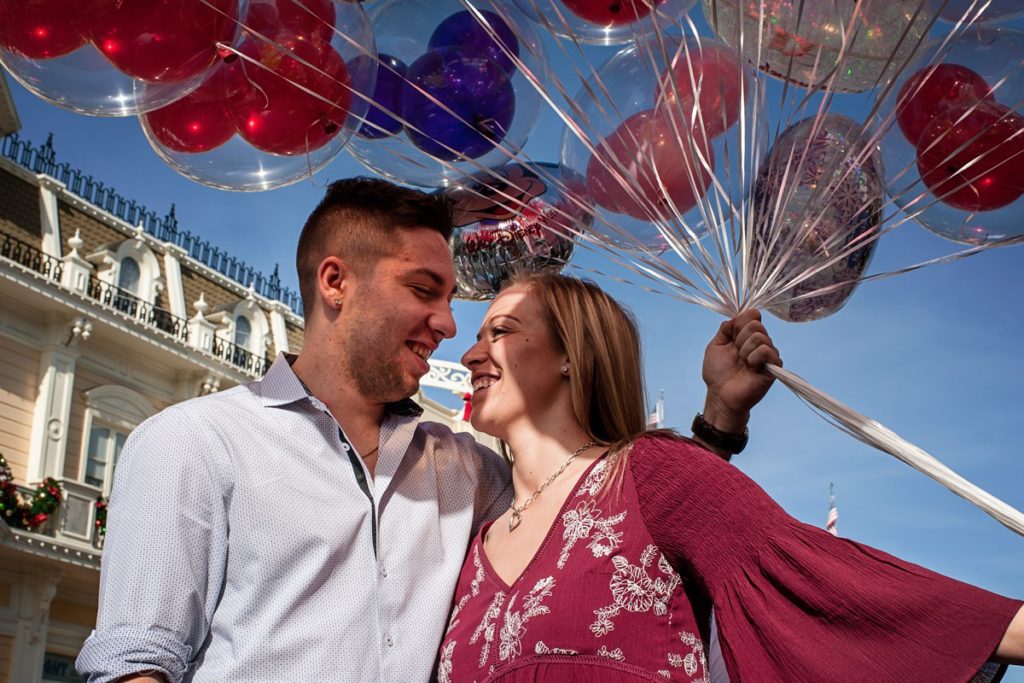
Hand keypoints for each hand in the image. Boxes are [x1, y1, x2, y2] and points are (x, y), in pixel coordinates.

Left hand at [701, 310, 780, 432]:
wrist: (720, 395)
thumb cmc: (717, 373)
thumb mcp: (716, 345)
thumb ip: (726, 328)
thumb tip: (738, 316)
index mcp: (745, 336)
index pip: (752, 315)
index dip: (741, 322)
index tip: (732, 336)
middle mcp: (759, 343)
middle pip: (756, 324)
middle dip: (740, 338)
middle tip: (736, 353)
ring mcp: (767, 354)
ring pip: (760, 337)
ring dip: (745, 350)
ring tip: (742, 363)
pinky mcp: (774, 366)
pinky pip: (767, 350)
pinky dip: (754, 357)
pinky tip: (750, 368)